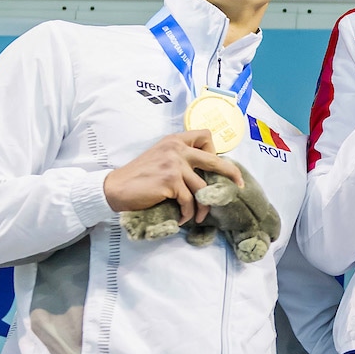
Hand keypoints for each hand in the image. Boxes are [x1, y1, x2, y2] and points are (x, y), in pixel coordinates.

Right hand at [104, 130, 243, 224]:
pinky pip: (189, 200)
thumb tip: (204, 172)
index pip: (205, 135)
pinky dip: (187, 212)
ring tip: (198, 216)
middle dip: (231, 173)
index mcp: (175, 140)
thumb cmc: (138, 176)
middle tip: (238, 186)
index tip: (213, 165)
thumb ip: (180, 158)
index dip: (213, 150)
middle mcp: (176, 148)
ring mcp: (174, 164)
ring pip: (202, 187)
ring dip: (203, 205)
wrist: (115, 188)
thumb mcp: (160, 157)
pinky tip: (182, 218)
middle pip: (214, 159)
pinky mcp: (171, 181)